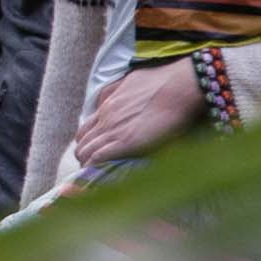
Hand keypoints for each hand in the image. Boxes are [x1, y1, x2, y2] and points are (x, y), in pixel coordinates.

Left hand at [73, 62, 202, 166]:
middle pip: (82, 143)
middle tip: (93, 171)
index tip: (92, 153)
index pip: (85, 129)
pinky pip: (98, 158)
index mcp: (108, 106)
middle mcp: (105, 119)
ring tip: (94, 180)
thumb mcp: (131, 80)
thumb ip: (118, 91)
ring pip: (86, 152)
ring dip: (88, 165)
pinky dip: (95, 169)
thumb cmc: (163, 82)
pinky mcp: (125, 142)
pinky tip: (98, 179)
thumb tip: (113, 95)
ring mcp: (113, 130)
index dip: (87, 143)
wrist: (178, 87)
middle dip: (84, 157)